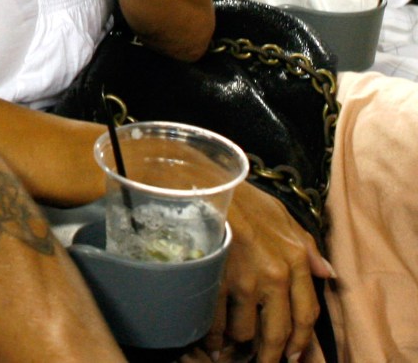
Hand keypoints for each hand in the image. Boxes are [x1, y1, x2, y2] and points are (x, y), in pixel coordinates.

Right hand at [208, 182, 331, 362]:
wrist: (200, 183)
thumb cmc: (239, 195)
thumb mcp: (280, 214)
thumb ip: (306, 246)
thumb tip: (328, 272)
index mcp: (294, 260)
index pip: (306, 313)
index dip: (300, 339)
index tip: (294, 355)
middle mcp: (274, 276)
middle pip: (277, 330)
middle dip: (270, 354)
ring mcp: (244, 281)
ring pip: (246, 331)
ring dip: (238, 343)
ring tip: (231, 349)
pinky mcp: (216, 282)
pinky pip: (216, 322)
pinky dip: (212, 337)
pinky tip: (210, 342)